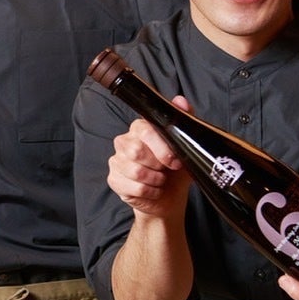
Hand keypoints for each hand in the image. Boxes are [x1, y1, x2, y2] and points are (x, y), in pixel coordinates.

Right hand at [106, 99, 192, 220]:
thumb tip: (180, 100)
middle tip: (166, 171)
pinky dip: (149, 192)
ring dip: (155, 180)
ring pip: (135, 171)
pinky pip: (133, 187)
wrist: (168, 199)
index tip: (174, 160)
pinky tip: (152, 191)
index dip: (161, 148)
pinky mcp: (113, 180)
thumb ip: (183, 120)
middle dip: (158, 165)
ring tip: (160, 181)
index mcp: (140, 129)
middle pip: (136, 151)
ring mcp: (116, 161)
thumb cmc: (175, 172)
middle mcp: (124, 142)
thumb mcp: (185, 147)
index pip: (144, 130)